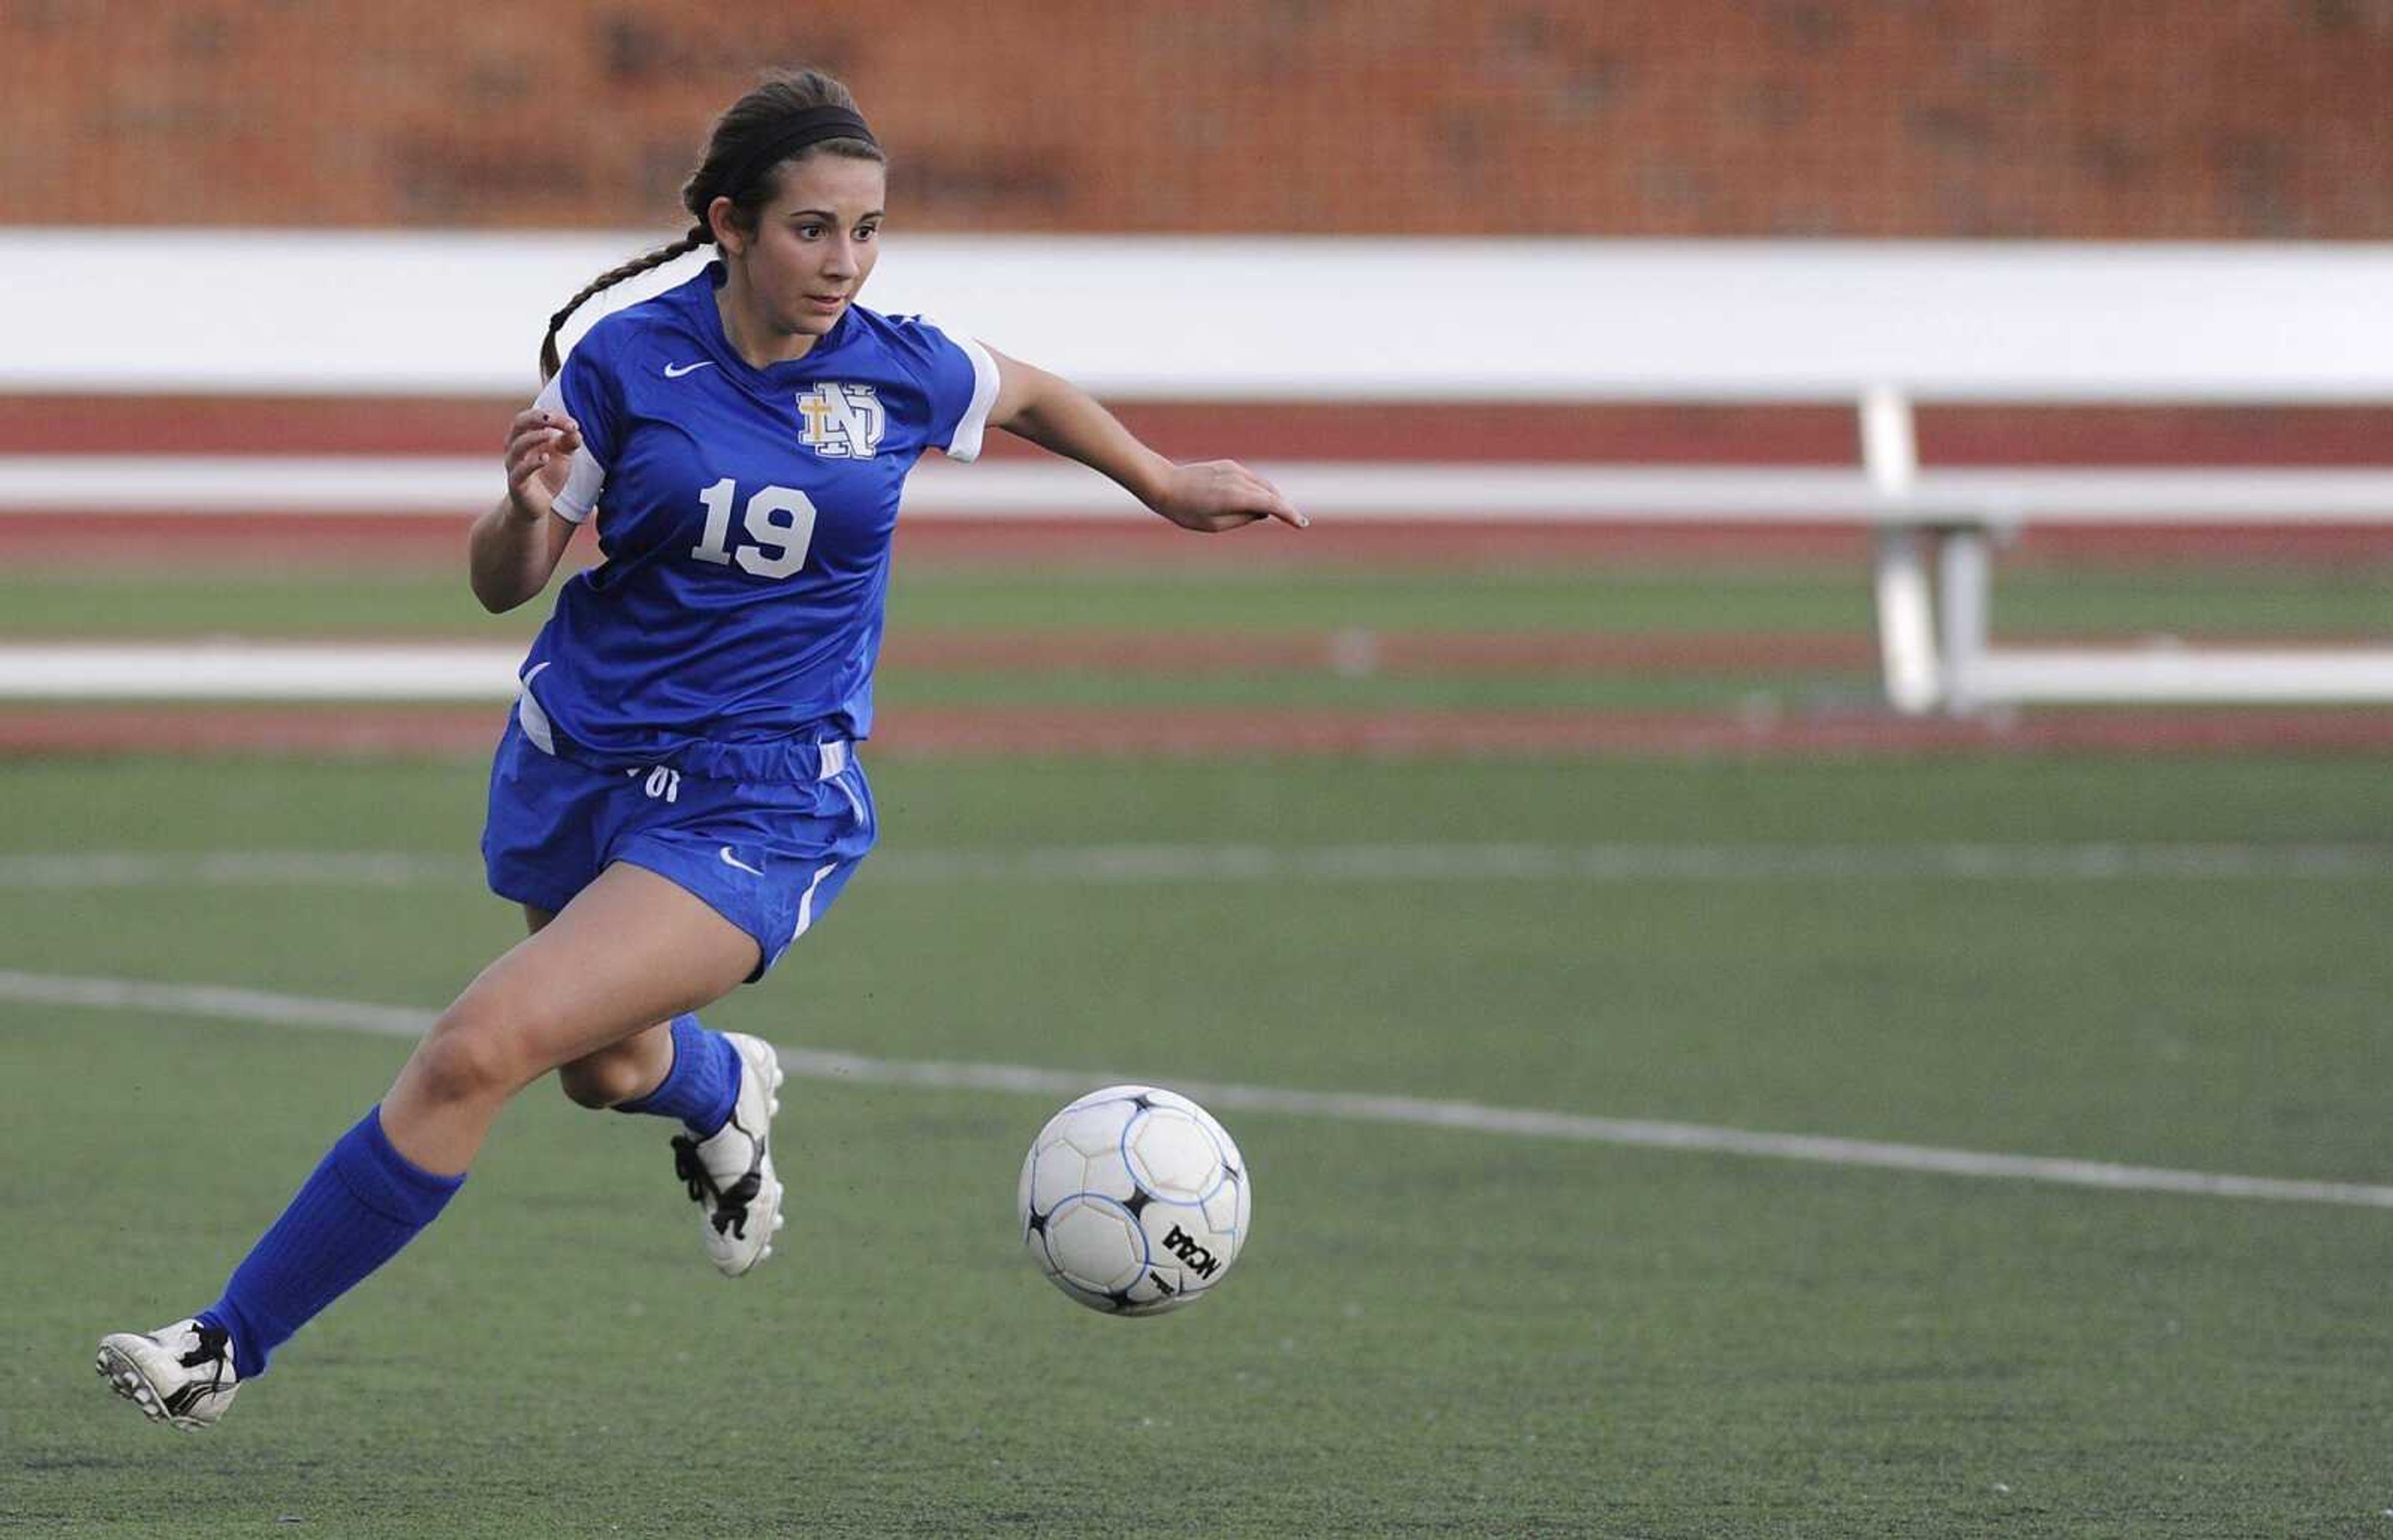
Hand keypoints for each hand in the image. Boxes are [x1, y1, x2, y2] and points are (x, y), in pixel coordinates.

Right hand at [503, 408, 581, 521]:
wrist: (537, 504)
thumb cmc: (548, 474)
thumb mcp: (563, 456)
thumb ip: (569, 442)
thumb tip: (575, 430)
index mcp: (525, 435)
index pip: (535, 417)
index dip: (553, 417)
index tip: (573, 425)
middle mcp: (515, 446)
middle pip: (519, 423)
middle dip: (536, 417)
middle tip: (552, 418)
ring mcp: (514, 465)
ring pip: (517, 446)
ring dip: (533, 437)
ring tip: (550, 436)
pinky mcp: (516, 483)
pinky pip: (520, 471)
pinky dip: (532, 463)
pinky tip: (545, 458)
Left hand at [1149, 460, 1308, 532]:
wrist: (1165, 485)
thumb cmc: (1186, 511)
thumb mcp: (1215, 525)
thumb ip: (1243, 519)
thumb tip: (1263, 512)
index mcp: (1236, 497)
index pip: (1272, 505)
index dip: (1289, 514)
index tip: (1301, 524)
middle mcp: (1239, 480)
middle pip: (1271, 494)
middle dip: (1284, 507)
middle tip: (1295, 521)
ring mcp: (1234, 470)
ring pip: (1263, 484)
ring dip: (1273, 497)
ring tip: (1279, 512)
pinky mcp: (1228, 466)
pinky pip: (1251, 478)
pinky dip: (1259, 489)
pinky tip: (1258, 499)